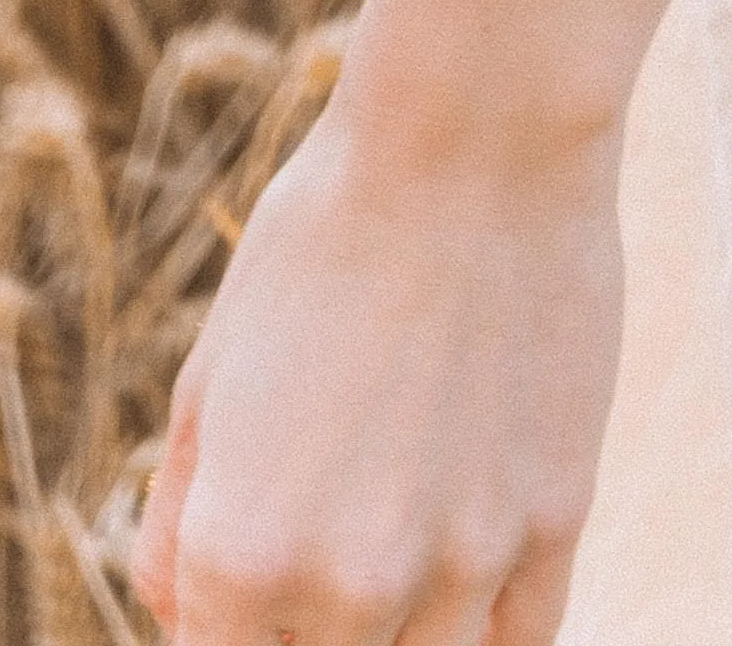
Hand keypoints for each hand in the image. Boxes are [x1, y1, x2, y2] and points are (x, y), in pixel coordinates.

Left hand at [138, 68, 622, 644]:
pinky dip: (485, 625)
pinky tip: (468, 568)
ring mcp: (459, 565)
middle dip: (312, 629)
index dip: (228, 634)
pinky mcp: (553, 524)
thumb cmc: (324, 238)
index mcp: (237, 555)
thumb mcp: (212, 377)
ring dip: (404, 630)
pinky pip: (519, 644)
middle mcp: (344, 587)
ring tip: (397, 539)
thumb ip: (178, 524)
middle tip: (336, 526)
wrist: (473, 136)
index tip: (252, 595)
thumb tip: (180, 618)